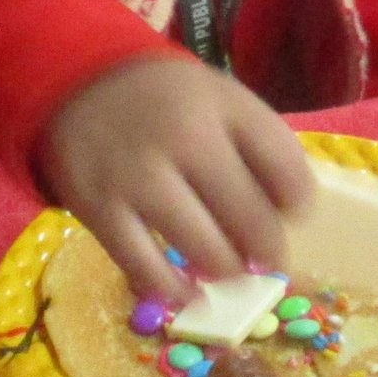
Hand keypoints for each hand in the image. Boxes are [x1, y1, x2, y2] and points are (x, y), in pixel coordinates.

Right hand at [35, 56, 315, 300]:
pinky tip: (188, 293)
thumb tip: (290, 208)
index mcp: (223, 106)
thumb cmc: (168, 99)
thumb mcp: (220, 97)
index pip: (282, 159)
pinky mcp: (99, 211)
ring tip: (232, 272)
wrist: (79, 83)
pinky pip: (144, 266)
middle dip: (267, 246)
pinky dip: (172, 289)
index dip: (298, 197)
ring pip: (201, 246)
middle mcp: (184, 139)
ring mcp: (139, 177)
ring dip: (226, 270)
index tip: (296, 214)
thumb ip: (257, 140)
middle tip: (270, 259)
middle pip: (246, 212)